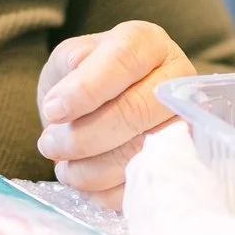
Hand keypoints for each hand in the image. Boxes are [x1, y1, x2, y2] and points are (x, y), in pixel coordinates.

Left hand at [34, 20, 194, 206]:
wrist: (106, 108)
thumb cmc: (86, 78)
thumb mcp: (69, 59)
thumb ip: (69, 61)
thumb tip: (78, 66)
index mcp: (147, 42)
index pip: (122, 61)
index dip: (86, 90)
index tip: (52, 111)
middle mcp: (176, 78)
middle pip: (136, 111)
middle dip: (84, 136)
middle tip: (48, 145)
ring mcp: (185, 121)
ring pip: (142, 151)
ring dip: (92, 169)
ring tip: (63, 168)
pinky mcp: (182, 160)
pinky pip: (148, 182)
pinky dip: (109, 192)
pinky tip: (85, 186)